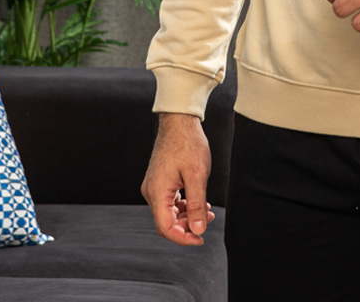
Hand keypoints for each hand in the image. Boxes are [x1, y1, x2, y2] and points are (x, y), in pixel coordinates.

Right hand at [141, 113, 215, 245]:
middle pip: (167, 222)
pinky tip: (198, 202)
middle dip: (187, 226)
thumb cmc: (188, 143)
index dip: (183, 238)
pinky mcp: (160, 180)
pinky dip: (184, 205)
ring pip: (169, 212)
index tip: (201, 238)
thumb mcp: (197, 175)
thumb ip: (197, 204)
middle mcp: (151, 191)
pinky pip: (170, 201)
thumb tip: (198, 230)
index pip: (166, 227)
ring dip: (187, 216)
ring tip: (207, 211)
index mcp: (157, 192)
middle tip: (207, 220)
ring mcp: (154, 185)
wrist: (180, 121)